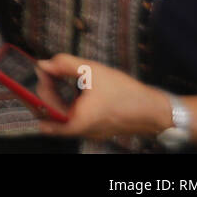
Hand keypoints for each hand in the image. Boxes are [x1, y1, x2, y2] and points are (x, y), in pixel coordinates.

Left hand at [34, 54, 170, 140]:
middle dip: (46, 91)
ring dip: (56, 98)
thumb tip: (44, 64)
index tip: (44, 67)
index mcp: (76, 121)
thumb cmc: (124, 93)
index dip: (42, 83)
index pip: (45, 104)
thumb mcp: (92, 71)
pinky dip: (68, 104)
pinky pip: (74, 118)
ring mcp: (89, 132)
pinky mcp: (96, 129)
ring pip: (61, 116)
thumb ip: (64, 64)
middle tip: (49, 72)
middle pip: (50, 113)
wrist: (154, 110)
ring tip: (58, 78)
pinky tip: (72, 90)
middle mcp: (80, 131)